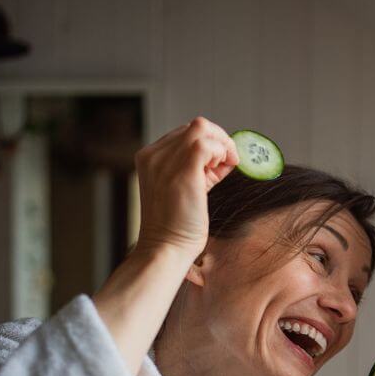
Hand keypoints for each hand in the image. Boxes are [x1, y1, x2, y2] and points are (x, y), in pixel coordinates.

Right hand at [133, 117, 238, 259]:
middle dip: (217, 142)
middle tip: (225, 167)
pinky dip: (222, 151)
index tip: (216, 168)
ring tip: (224, 169)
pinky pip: (207, 142)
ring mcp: (166, 160)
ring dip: (222, 146)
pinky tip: (223, 170)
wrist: (166, 248)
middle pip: (194, 127)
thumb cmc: (177, 226)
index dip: (206, 145)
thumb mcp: (183, 189)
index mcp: (149, 158)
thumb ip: (198, 169)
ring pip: (202, 129)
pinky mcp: (183, 170)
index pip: (184, 135)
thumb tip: (224, 156)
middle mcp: (154, 155)